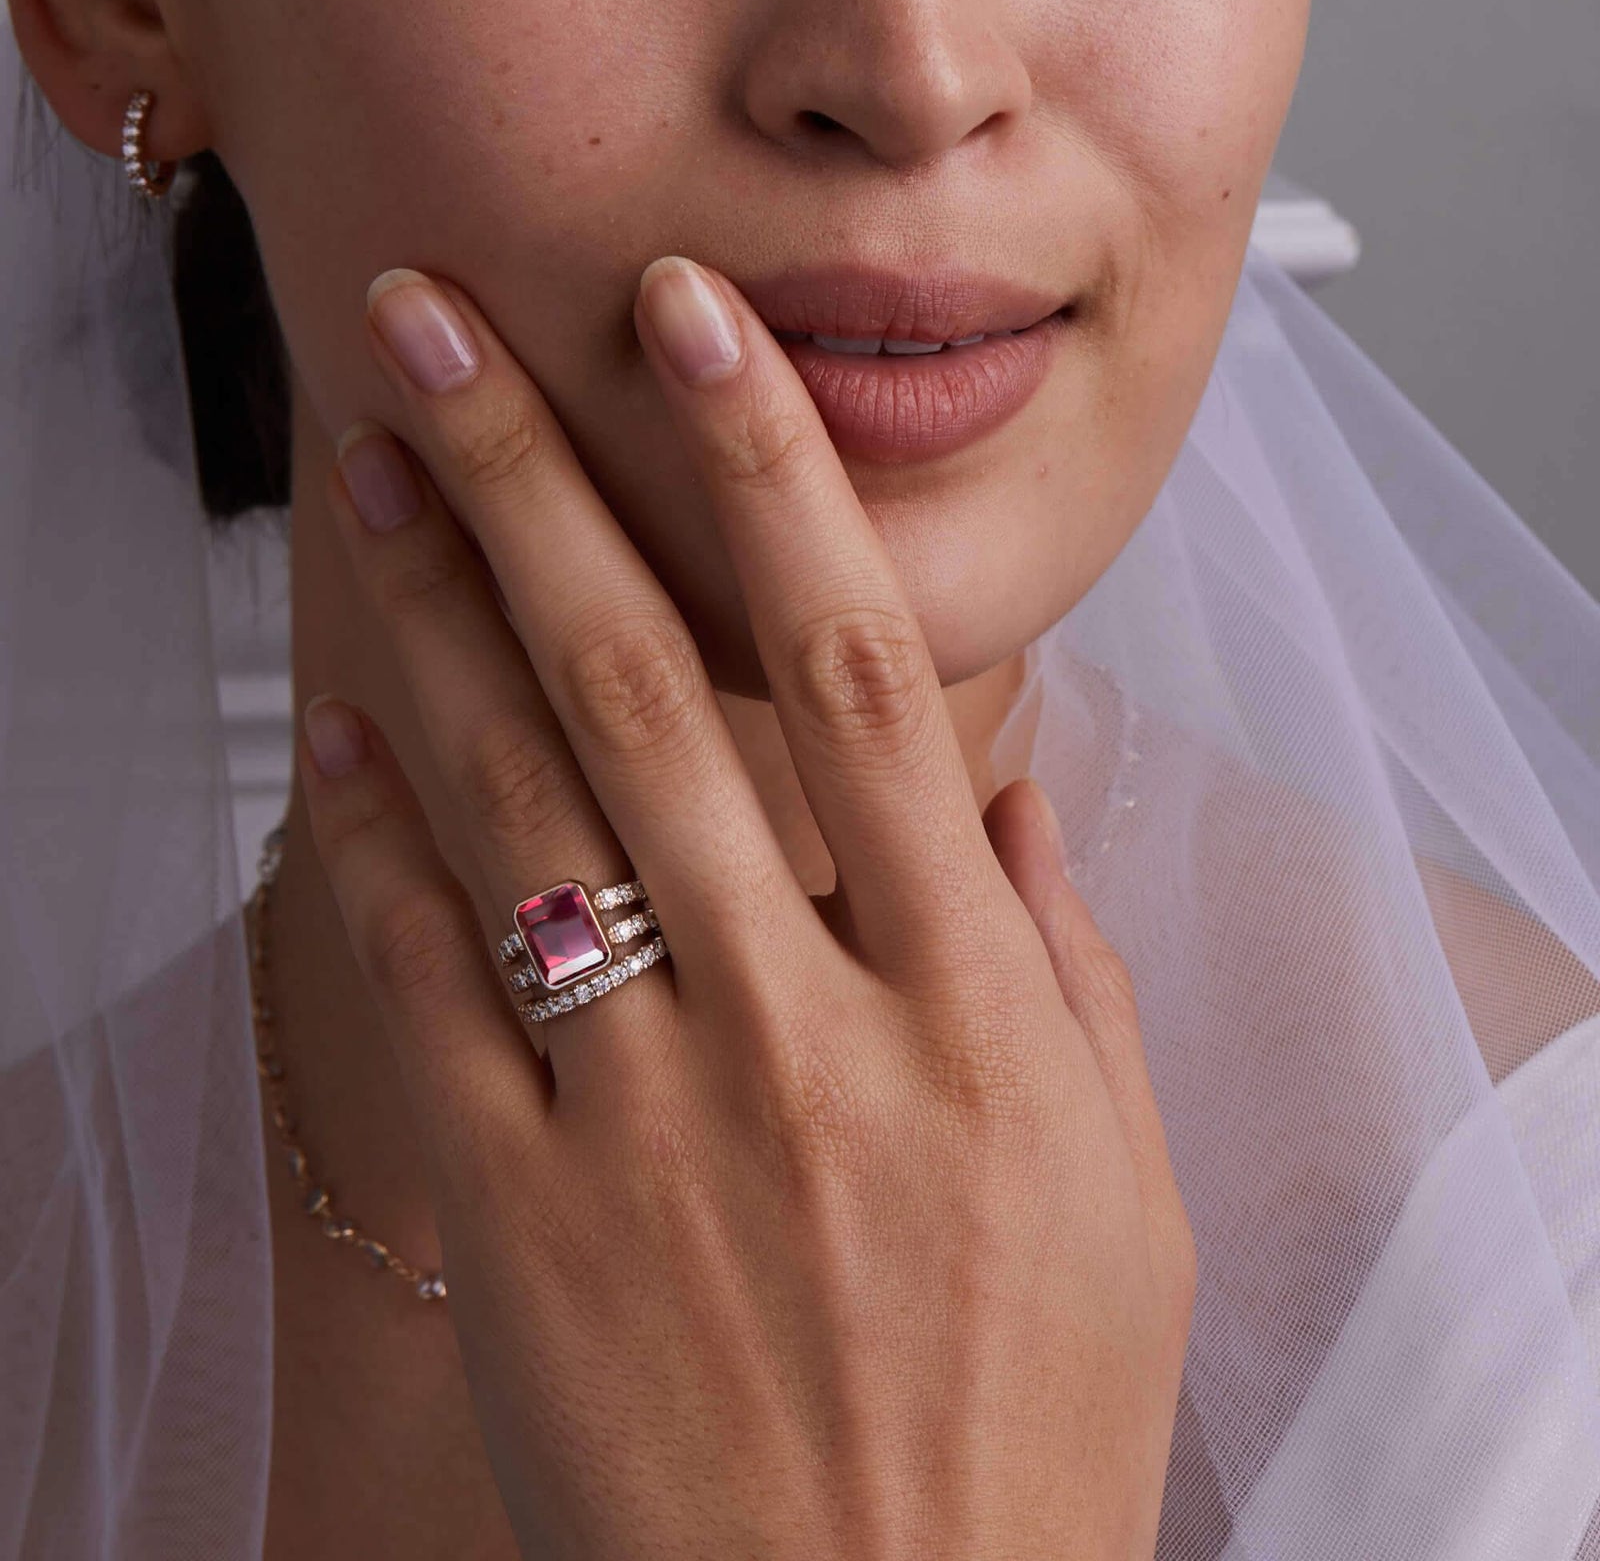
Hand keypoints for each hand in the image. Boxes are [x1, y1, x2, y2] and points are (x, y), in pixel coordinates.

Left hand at [300, 254, 1195, 1559]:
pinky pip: (429, 993)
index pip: (874, 678)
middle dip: (547, 481)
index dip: (776, 482)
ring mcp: (651, 1121)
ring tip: (377, 466)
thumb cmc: (1023, 1423)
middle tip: (449, 327)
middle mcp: (805, 1031)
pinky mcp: (528, 1222)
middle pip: (658, 694)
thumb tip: (1013, 803)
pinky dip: (375, 847)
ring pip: (527, 809)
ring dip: (439, 615)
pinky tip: (337, 729)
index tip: (702, 336)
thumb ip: (1070, 972)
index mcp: (968, 1009)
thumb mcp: (1121, 1189)